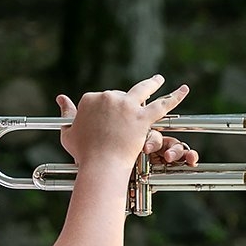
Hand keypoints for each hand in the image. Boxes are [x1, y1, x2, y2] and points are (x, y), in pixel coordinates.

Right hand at [56, 75, 189, 169]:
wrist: (100, 165)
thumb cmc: (83, 153)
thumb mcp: (68, 132)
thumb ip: (66, 113)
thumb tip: (60, 98)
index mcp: (90, 99)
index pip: (100, 98)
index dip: (105, 111)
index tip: (106, 120)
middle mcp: (108, 97)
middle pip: (120, 95)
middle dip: (124, 106)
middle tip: (127, 118)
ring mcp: (127, 106)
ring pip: (143, 90)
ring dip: (152, 83)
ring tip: (159, 80)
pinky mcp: (142, 117)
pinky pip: (163, 104)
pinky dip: (175, 96)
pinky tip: (184, 90)